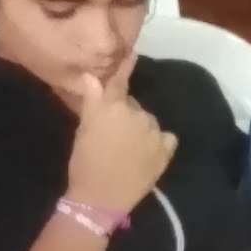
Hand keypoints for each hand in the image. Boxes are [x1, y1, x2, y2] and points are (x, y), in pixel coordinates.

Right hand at [60, 65, 176, 214]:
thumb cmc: (84, 163)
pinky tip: (147, 155)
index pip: (120, 81)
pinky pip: (165, 138)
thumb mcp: (83, 129)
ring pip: (147, 121)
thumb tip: (94, 75)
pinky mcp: (166, 149)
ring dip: (140, 129)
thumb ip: (92, 100)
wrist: (100, 199)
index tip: (132, 52)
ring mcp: (154, 131)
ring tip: (127, 150)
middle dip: (125, 113)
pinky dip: (159, 143)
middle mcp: (137, 113)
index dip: (125, 66)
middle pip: (132, 105)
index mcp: (113, 106)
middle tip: (112, 134)